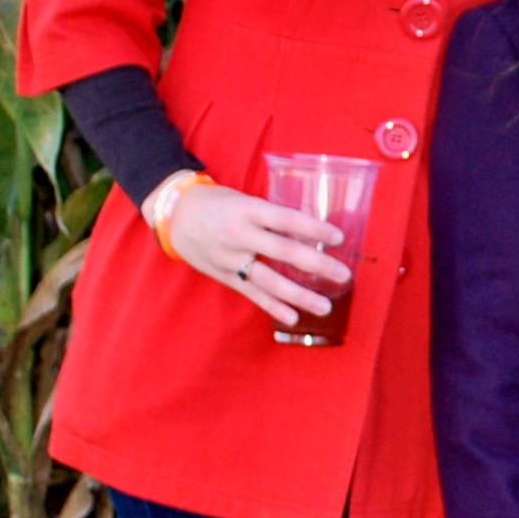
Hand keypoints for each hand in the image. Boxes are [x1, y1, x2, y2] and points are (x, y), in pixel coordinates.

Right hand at [159, 179, 349, 326]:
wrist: (175, 214)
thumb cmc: (217, 203)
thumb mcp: (244, 199)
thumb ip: (272, 216)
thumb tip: (310, 231)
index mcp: (248, 210)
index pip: (286, 219)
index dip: (313, 228)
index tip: (339, 238)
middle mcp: (239, 235)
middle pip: (283, 251)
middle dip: (316, 264)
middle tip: (343, 275)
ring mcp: (230, 258)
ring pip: (268, 280)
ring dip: (299, 295)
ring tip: (324, 307)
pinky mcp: (224, 275)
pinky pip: (251, 293)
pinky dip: (272, 306)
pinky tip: (291, 317)